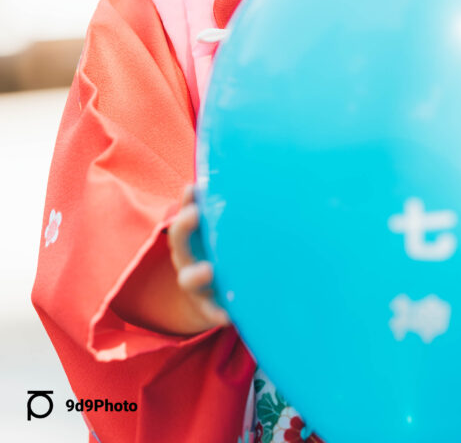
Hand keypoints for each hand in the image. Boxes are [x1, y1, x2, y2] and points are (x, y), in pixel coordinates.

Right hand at [168, 184, 230, 330]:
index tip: (192, 187)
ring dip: (197, 273)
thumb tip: (253, 171)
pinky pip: (209, 312)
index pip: (185, 213)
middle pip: (179, 241)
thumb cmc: (222, 252)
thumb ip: (230, 209)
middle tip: (194, 213)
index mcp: (192, 235)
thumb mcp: (221, 231)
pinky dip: (216, 313)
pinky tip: (226, 316)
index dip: (186, 201)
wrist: (212, 298)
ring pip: (189, 278)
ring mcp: (195, 283)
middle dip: (184, 226)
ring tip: (209, 270)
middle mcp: (188, 257)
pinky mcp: (207, 307)